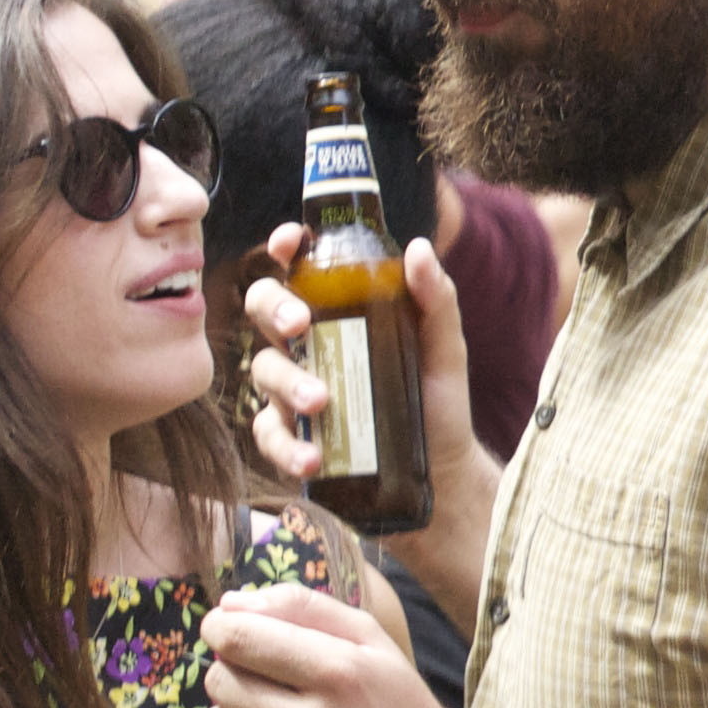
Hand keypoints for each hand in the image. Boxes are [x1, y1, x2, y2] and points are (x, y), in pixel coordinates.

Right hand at [240, 229, 474, 492]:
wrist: (441, 465)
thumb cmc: (436, 395)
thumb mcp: (443, 344)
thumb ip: (435, 298)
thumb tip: (417, 248)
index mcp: (338, 312)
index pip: (300, 271)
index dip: (286, 249)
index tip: (288, 242)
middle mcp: (307, 344)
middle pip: (264, 310)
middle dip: (275, 310)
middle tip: (301, 324)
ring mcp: (293, 390)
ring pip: (265, 371)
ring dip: (288, 383)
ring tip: (321, 401)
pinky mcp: (291, 436)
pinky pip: (269, 435)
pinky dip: (287, 446)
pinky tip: (312, 458)